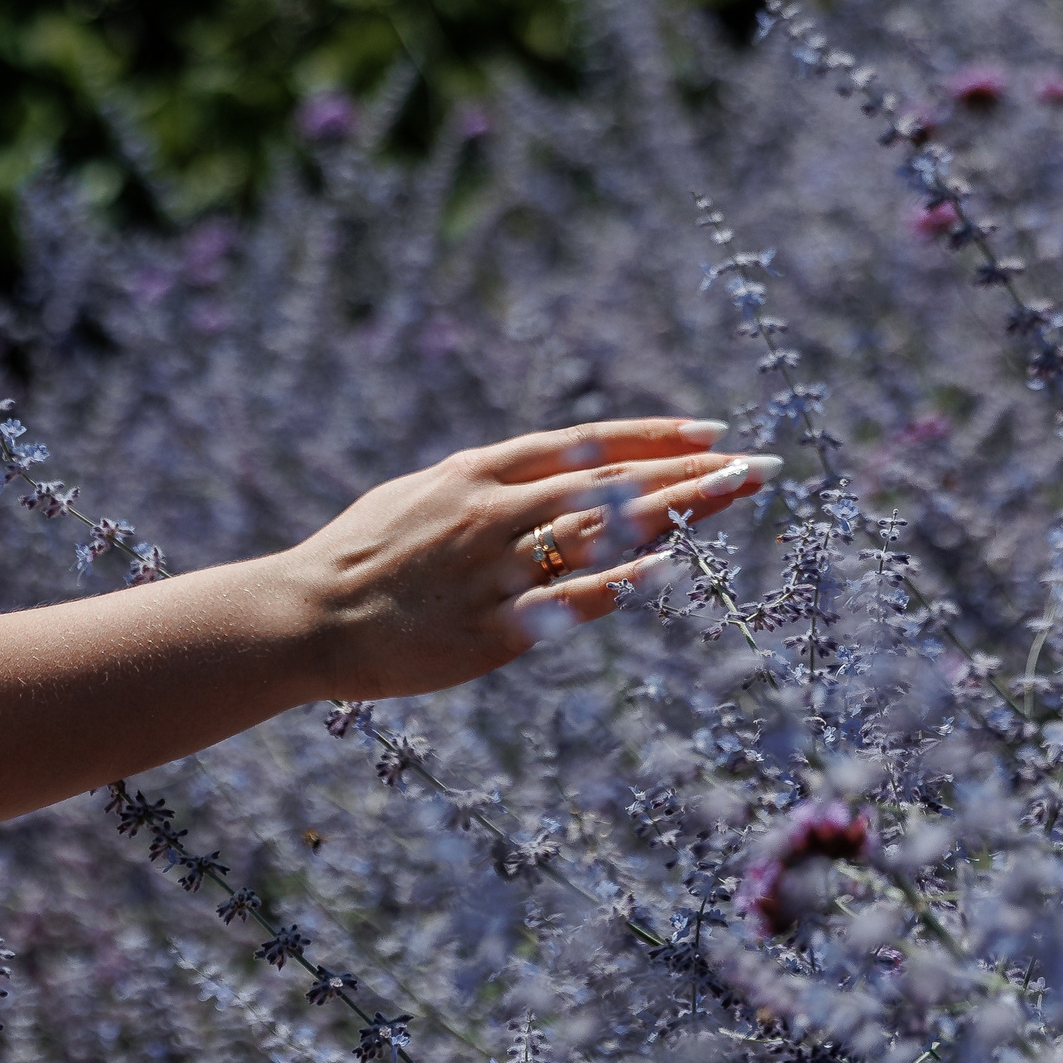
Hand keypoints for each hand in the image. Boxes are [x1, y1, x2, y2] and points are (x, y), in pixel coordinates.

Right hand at [276, 418, 778, 703]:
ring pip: (604, 533)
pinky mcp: (492, 630)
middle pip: (611, 484)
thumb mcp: (417, 498)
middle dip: (690, 471)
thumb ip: (483, 488)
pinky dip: (623, 584)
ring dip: (678, 511)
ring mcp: (495, 570)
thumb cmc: (356, 557)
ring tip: (738, 497)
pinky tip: (672, 568)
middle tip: (757, 463)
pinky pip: (569, 604)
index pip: (584, 445)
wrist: (305, 617)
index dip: (652, 437)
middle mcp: (494, 513)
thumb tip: (543, 484)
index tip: (710, 432)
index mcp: (475, 475)